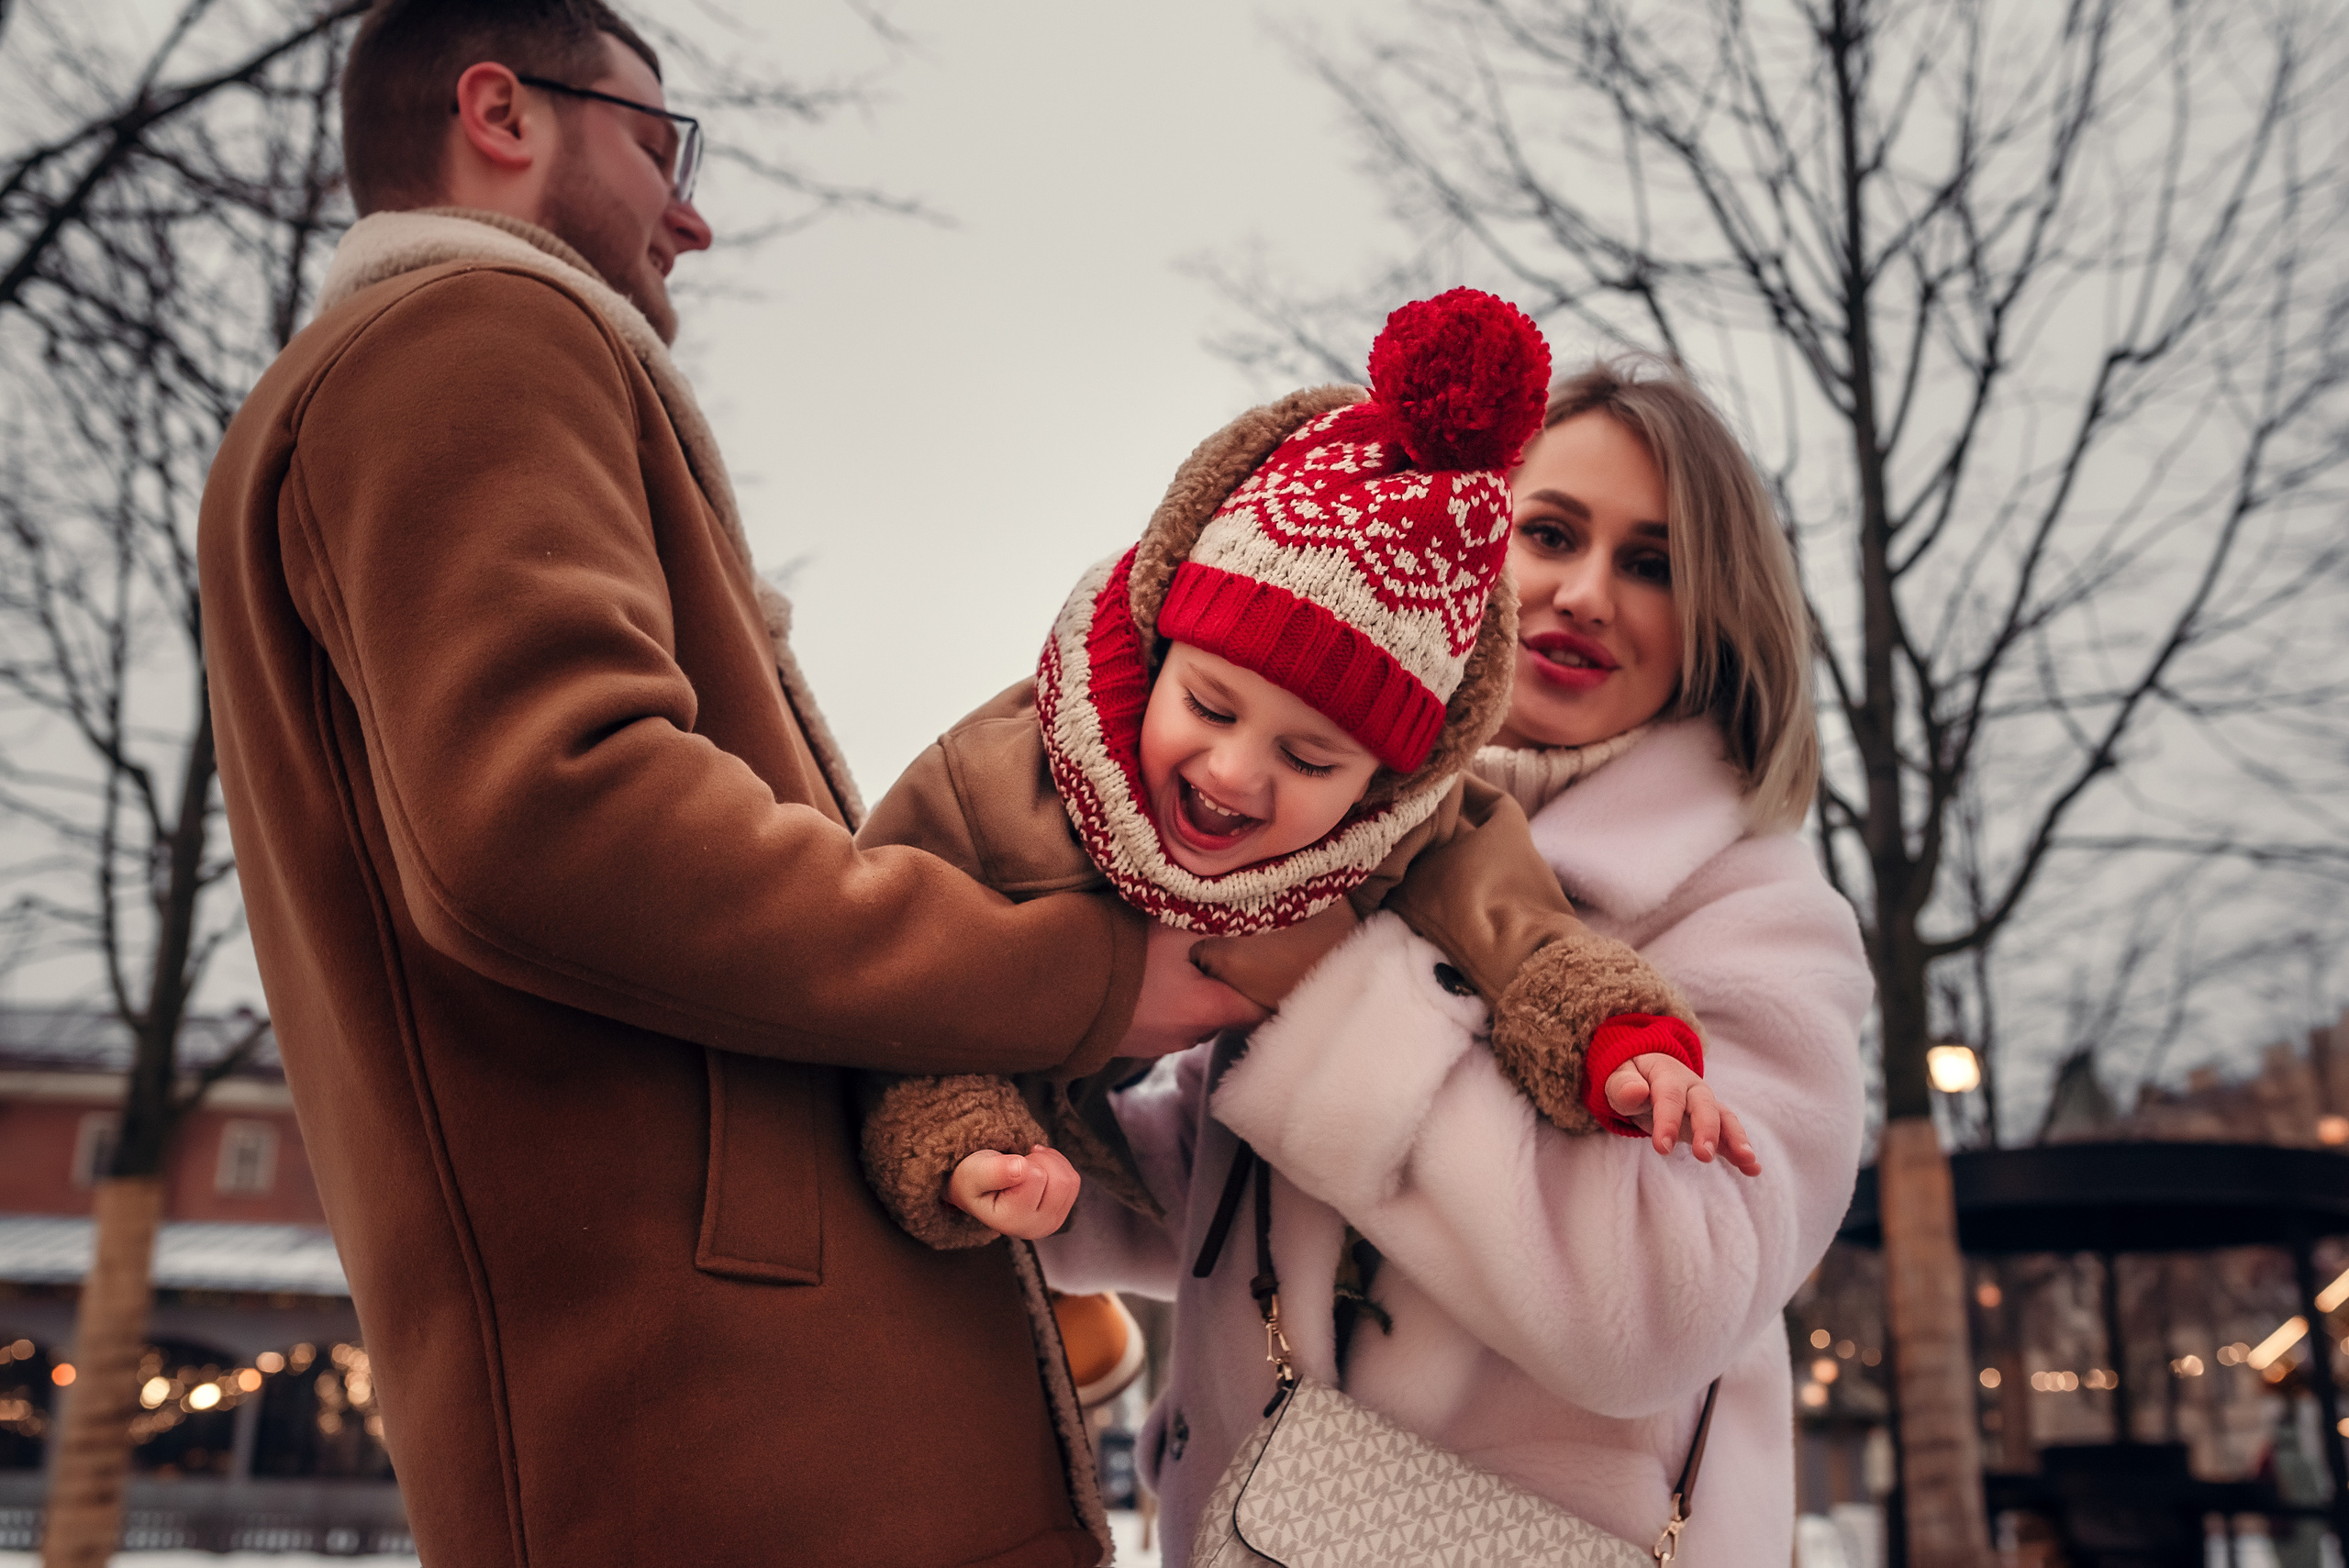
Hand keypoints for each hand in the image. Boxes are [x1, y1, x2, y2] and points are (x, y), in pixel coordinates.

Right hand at [947, 1145, 1080, 1238]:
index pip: (1036, 1176)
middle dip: (1040, 1161)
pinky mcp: (1060, 1214)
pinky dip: (1057, 1167)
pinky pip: (1073, 1181)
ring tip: (1026, 1166)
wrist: (975, 1191)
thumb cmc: (972, 1180)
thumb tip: (1021, 1168)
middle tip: (1018, 1164)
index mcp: (1011, 1221)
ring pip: (1070, 1180)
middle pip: (1060, 1181)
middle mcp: (1034, 1228)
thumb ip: (993, 1171)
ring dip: (1049, 1162)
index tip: (1005, 1166)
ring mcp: (1050, 1224)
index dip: (1022, 1162)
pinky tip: (1036, 1169)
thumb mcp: (973, 1172)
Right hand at [1118, 920, 1268, 1058]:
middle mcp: (1191, 1035)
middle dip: (1226, 989)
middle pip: (1225, 1014)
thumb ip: (1213, 921)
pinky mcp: (1136, 1045)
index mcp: (1209, 1009)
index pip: (1260, 1012)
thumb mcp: (1174, 929)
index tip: (1275, 973)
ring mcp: (1161, 1044)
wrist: (1061, 990)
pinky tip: (1151, 982)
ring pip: (1194, 1019)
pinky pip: (1164, 1023)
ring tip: (1180, 967)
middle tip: (1223, 957)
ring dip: (1193, 998)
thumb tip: (1248, 910)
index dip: (1271, 992)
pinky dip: (1166, 1005)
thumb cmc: (1123, 958)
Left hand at [1603, 1053, 1760, 1176]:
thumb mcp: (1617, 1077)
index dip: (1667, 1121)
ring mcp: (1705, 1105)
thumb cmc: (1629, 1078)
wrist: (1645, 1072)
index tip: (1662, 1148)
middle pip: (1704, 1106)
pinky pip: (1728, 1136)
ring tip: (1747, 1161)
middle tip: (1703, 1155)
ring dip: (1735, 1140)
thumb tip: (1635, 1092)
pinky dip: (1740, 1151)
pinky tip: (1753, 1170)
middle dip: (1706, 1130)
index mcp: (1667, 1074)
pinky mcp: (1711, 1123)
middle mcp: (1692, 1088)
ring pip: (1724, 1119)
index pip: (1669, 1097)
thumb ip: (1622, 1086)